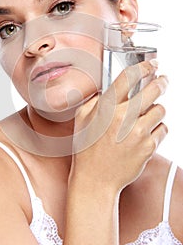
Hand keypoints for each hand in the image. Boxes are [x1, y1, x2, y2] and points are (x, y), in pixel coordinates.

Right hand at [71, 60, 167, 192]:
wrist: (95, 180)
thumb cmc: (87, 150)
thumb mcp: (81, 119)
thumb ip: (94, 100)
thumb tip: (107, 90)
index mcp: (106, 107)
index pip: (129, 77)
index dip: (144, 67)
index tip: (152, 64)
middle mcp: (123, 117)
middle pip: (153, 89)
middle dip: (161, 82)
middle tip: (163, 80)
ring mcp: (137, 132)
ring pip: (160, 110)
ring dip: (156, 109)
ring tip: (148, 114)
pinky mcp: (148, 147)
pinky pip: (162, 129)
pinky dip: (157, 128)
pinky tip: (146, 132)